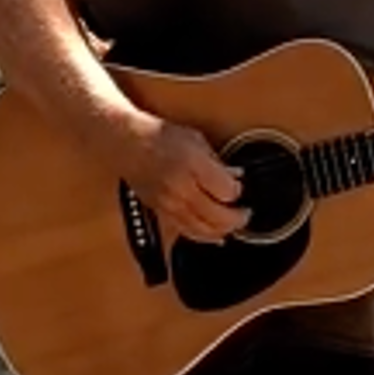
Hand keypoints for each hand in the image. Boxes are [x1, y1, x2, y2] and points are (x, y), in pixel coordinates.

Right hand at [115, 111, 245, 246]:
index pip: (227, 191)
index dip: (238, 191)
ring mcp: (170, 205)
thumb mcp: (196, 140)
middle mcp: (181, 189)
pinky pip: (188, 233)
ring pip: (204, 230)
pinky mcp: (162, 213)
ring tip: (233, 224)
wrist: (128, 144)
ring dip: (224, 230)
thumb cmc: (159, 137)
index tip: (238, 186)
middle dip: (238, 217)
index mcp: (192, 165)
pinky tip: (216, 236)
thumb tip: (235, 177)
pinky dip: (205, 237)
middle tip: (245, 213)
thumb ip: (217, 161)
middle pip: (219, 216)